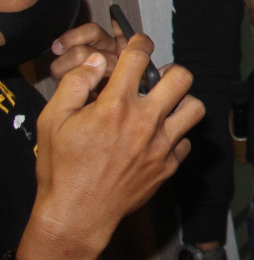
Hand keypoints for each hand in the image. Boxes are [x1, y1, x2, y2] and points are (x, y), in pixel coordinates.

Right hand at [28, 34, 203, 255]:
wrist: (76, 215)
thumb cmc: (61, 169)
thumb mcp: (53, 121)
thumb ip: (75, 84)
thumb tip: (98, 62)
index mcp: (115, 106)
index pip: (139, 57)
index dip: (140, 43)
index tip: (139, 44)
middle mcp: (145, 122)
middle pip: (182, 77)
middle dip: (170, 72)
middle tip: (157, 81)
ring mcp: (161, 145)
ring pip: (195, 108)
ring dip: (181, 103)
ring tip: (164, 108)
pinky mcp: (169, 166)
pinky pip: (186, 141)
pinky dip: (176, 136)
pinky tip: (158, 139)